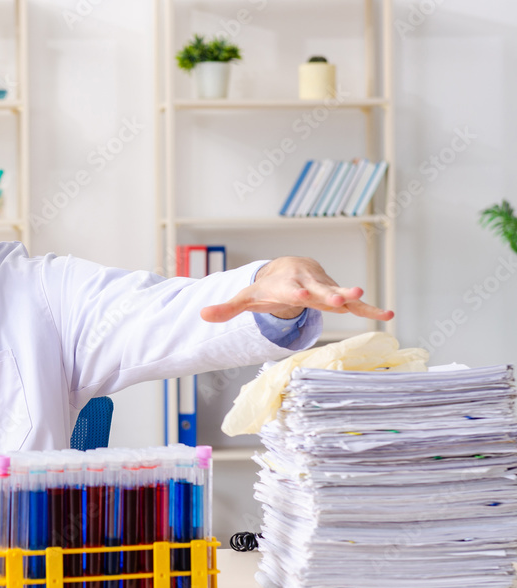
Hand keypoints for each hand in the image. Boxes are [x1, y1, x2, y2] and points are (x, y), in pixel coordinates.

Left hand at [200, 256, 393, 322]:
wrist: (290, 267)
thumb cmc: (268, 286)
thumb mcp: (247, 297)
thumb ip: (227, 308)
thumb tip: (201, 316)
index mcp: (286, 285)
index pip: (289, 290)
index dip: (293, 293)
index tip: (298, 297)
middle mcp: (308, 284)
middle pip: (318, 289)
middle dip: (329, 293)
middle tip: (340, 298)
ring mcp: (324, 289)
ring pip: (340, 292)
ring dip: (352, 297)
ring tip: (368, 301)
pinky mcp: (337, 296)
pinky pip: (356, 304)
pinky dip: (371, 309)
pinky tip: (389, 315)